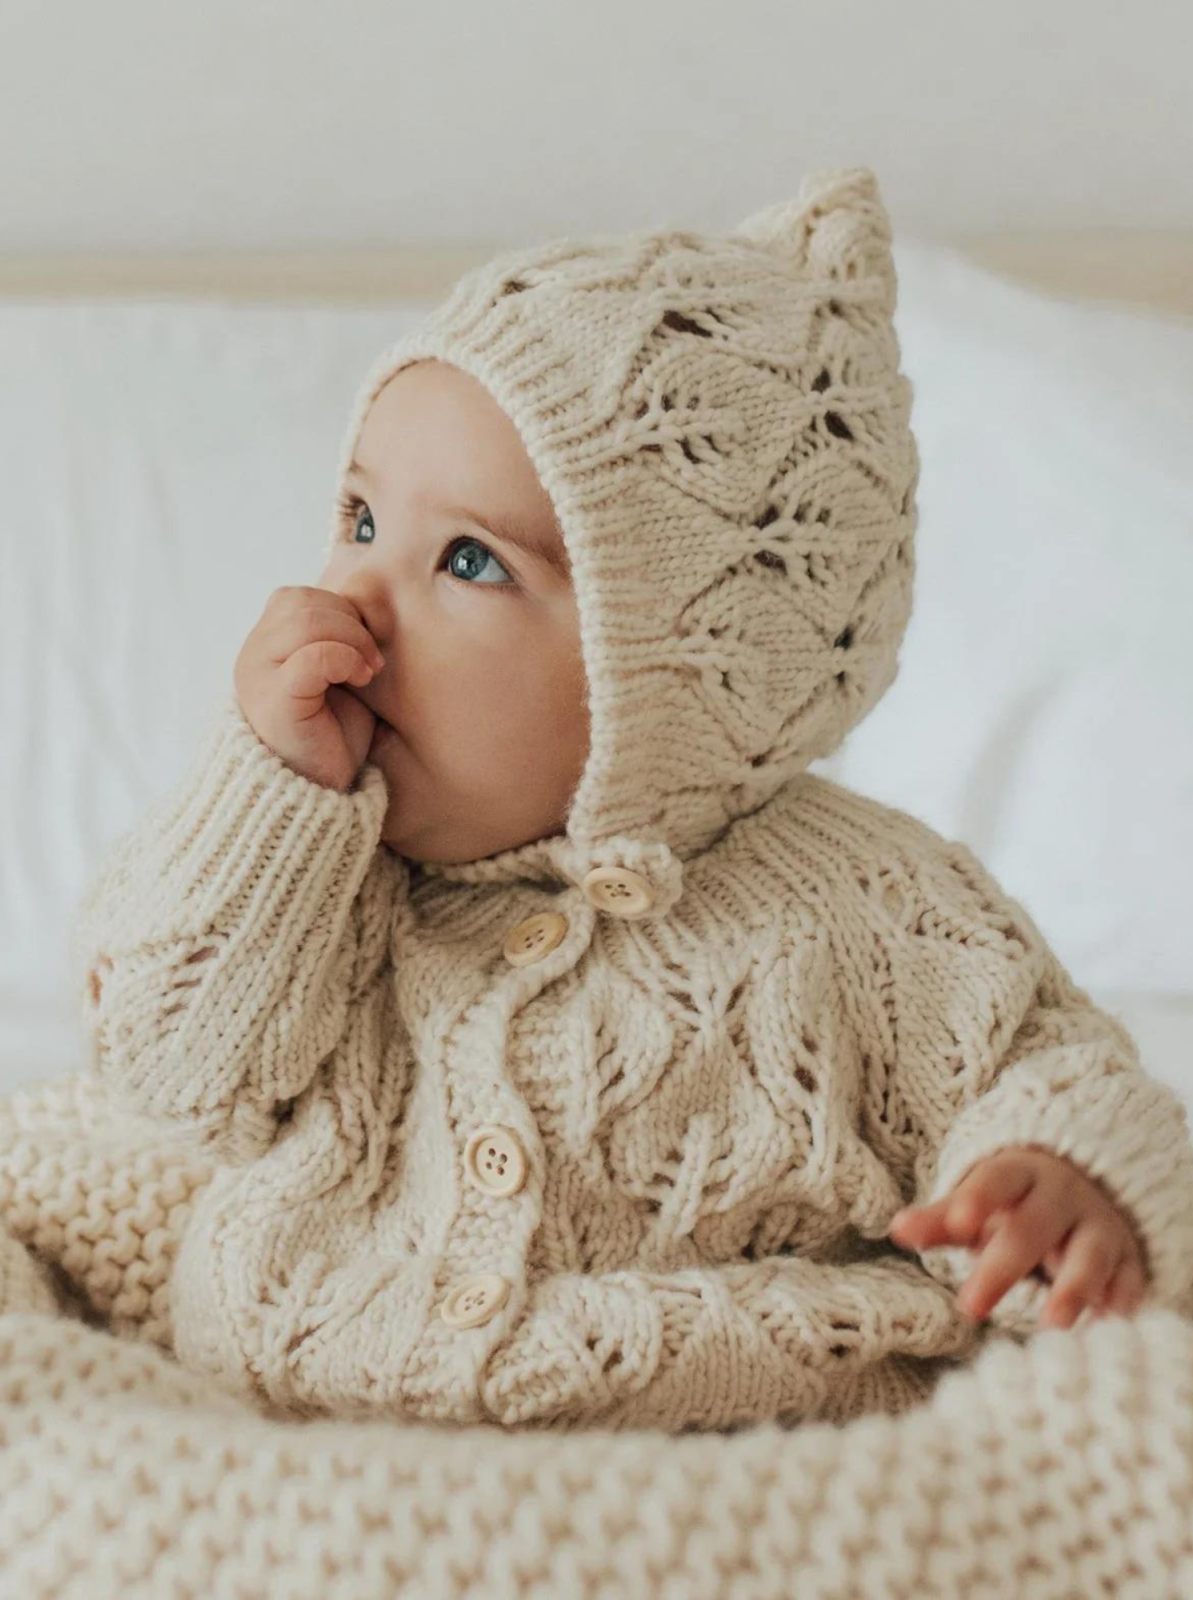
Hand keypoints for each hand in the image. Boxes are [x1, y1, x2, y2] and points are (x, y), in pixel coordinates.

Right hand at [233, 586, 385, 791]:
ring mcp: (258, 677)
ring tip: (368, 670)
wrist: (317, 795)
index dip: (338, 610)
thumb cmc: (330, 737)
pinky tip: (361, 680)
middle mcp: (252, 657)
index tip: (365, 645)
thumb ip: (333, 640)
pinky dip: (345, 659)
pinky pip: (313, 655)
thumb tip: (365, 604)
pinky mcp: (276, 700)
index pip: (296, 597)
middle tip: (372, 659)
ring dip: (351, 638)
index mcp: (263, 648)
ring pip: (306, 620)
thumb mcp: (333, 677)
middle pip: (301, 602)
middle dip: (349, 622)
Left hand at [886, 1144, 1148, 1329]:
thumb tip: (896, 1228)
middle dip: (1003, 1265)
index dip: (979, 1198)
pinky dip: (1121, 1305)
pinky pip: (1129, 1281)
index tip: (958, 1222)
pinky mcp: (1127, 1260)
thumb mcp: (979, 1204)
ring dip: (1074, 1288)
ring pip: (1090, 1254)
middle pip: (1034, 1227)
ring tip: (1052, 1326)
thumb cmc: (1016, 1205)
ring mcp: (1099, 1227)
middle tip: (970, 1307)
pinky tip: (1109, 1332)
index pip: (998, 1179)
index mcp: (1020, 1175)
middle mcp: (1063, 1197)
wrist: (1086, 1188)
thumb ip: (941, 1220)